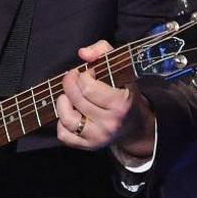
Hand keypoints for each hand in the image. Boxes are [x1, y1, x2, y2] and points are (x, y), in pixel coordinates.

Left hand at [54, 40, 155, 157]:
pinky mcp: (88, 146)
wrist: (134, 125)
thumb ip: (102, 51)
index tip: (88, 72)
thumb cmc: (124, 92)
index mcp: (120, 103)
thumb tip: (82, 54)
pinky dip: (62, 122)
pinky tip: (72, 113)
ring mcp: (98, 137)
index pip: (88, 87)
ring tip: (70, 96)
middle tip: (74, 79)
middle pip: (76, 99)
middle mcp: (109, 123)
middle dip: (70, 83)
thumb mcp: (120, 67)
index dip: (82, 74)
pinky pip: (63, 134)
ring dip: (63, 102)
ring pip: (66, 118)